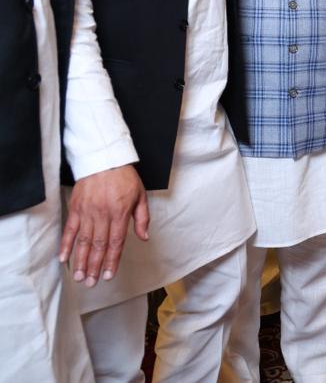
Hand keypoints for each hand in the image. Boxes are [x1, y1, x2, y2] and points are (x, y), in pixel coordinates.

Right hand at [60, 165, 148, 286]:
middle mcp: (103, 215)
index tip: (109, 276)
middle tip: (91, 283)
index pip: (116, 242)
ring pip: (84, 241)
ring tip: (79, 277)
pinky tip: (63, 258)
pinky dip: (66, 245)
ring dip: (81, 261)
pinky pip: (70, 230)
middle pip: (98, 246)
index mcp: (121, 213)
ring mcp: (87, 212)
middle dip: (95, 267)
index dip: (112, 261)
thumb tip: (144, 238)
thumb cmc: (124, 178)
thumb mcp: (141, 195)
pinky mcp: (76, 208)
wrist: (104, 159)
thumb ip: (142, 218)